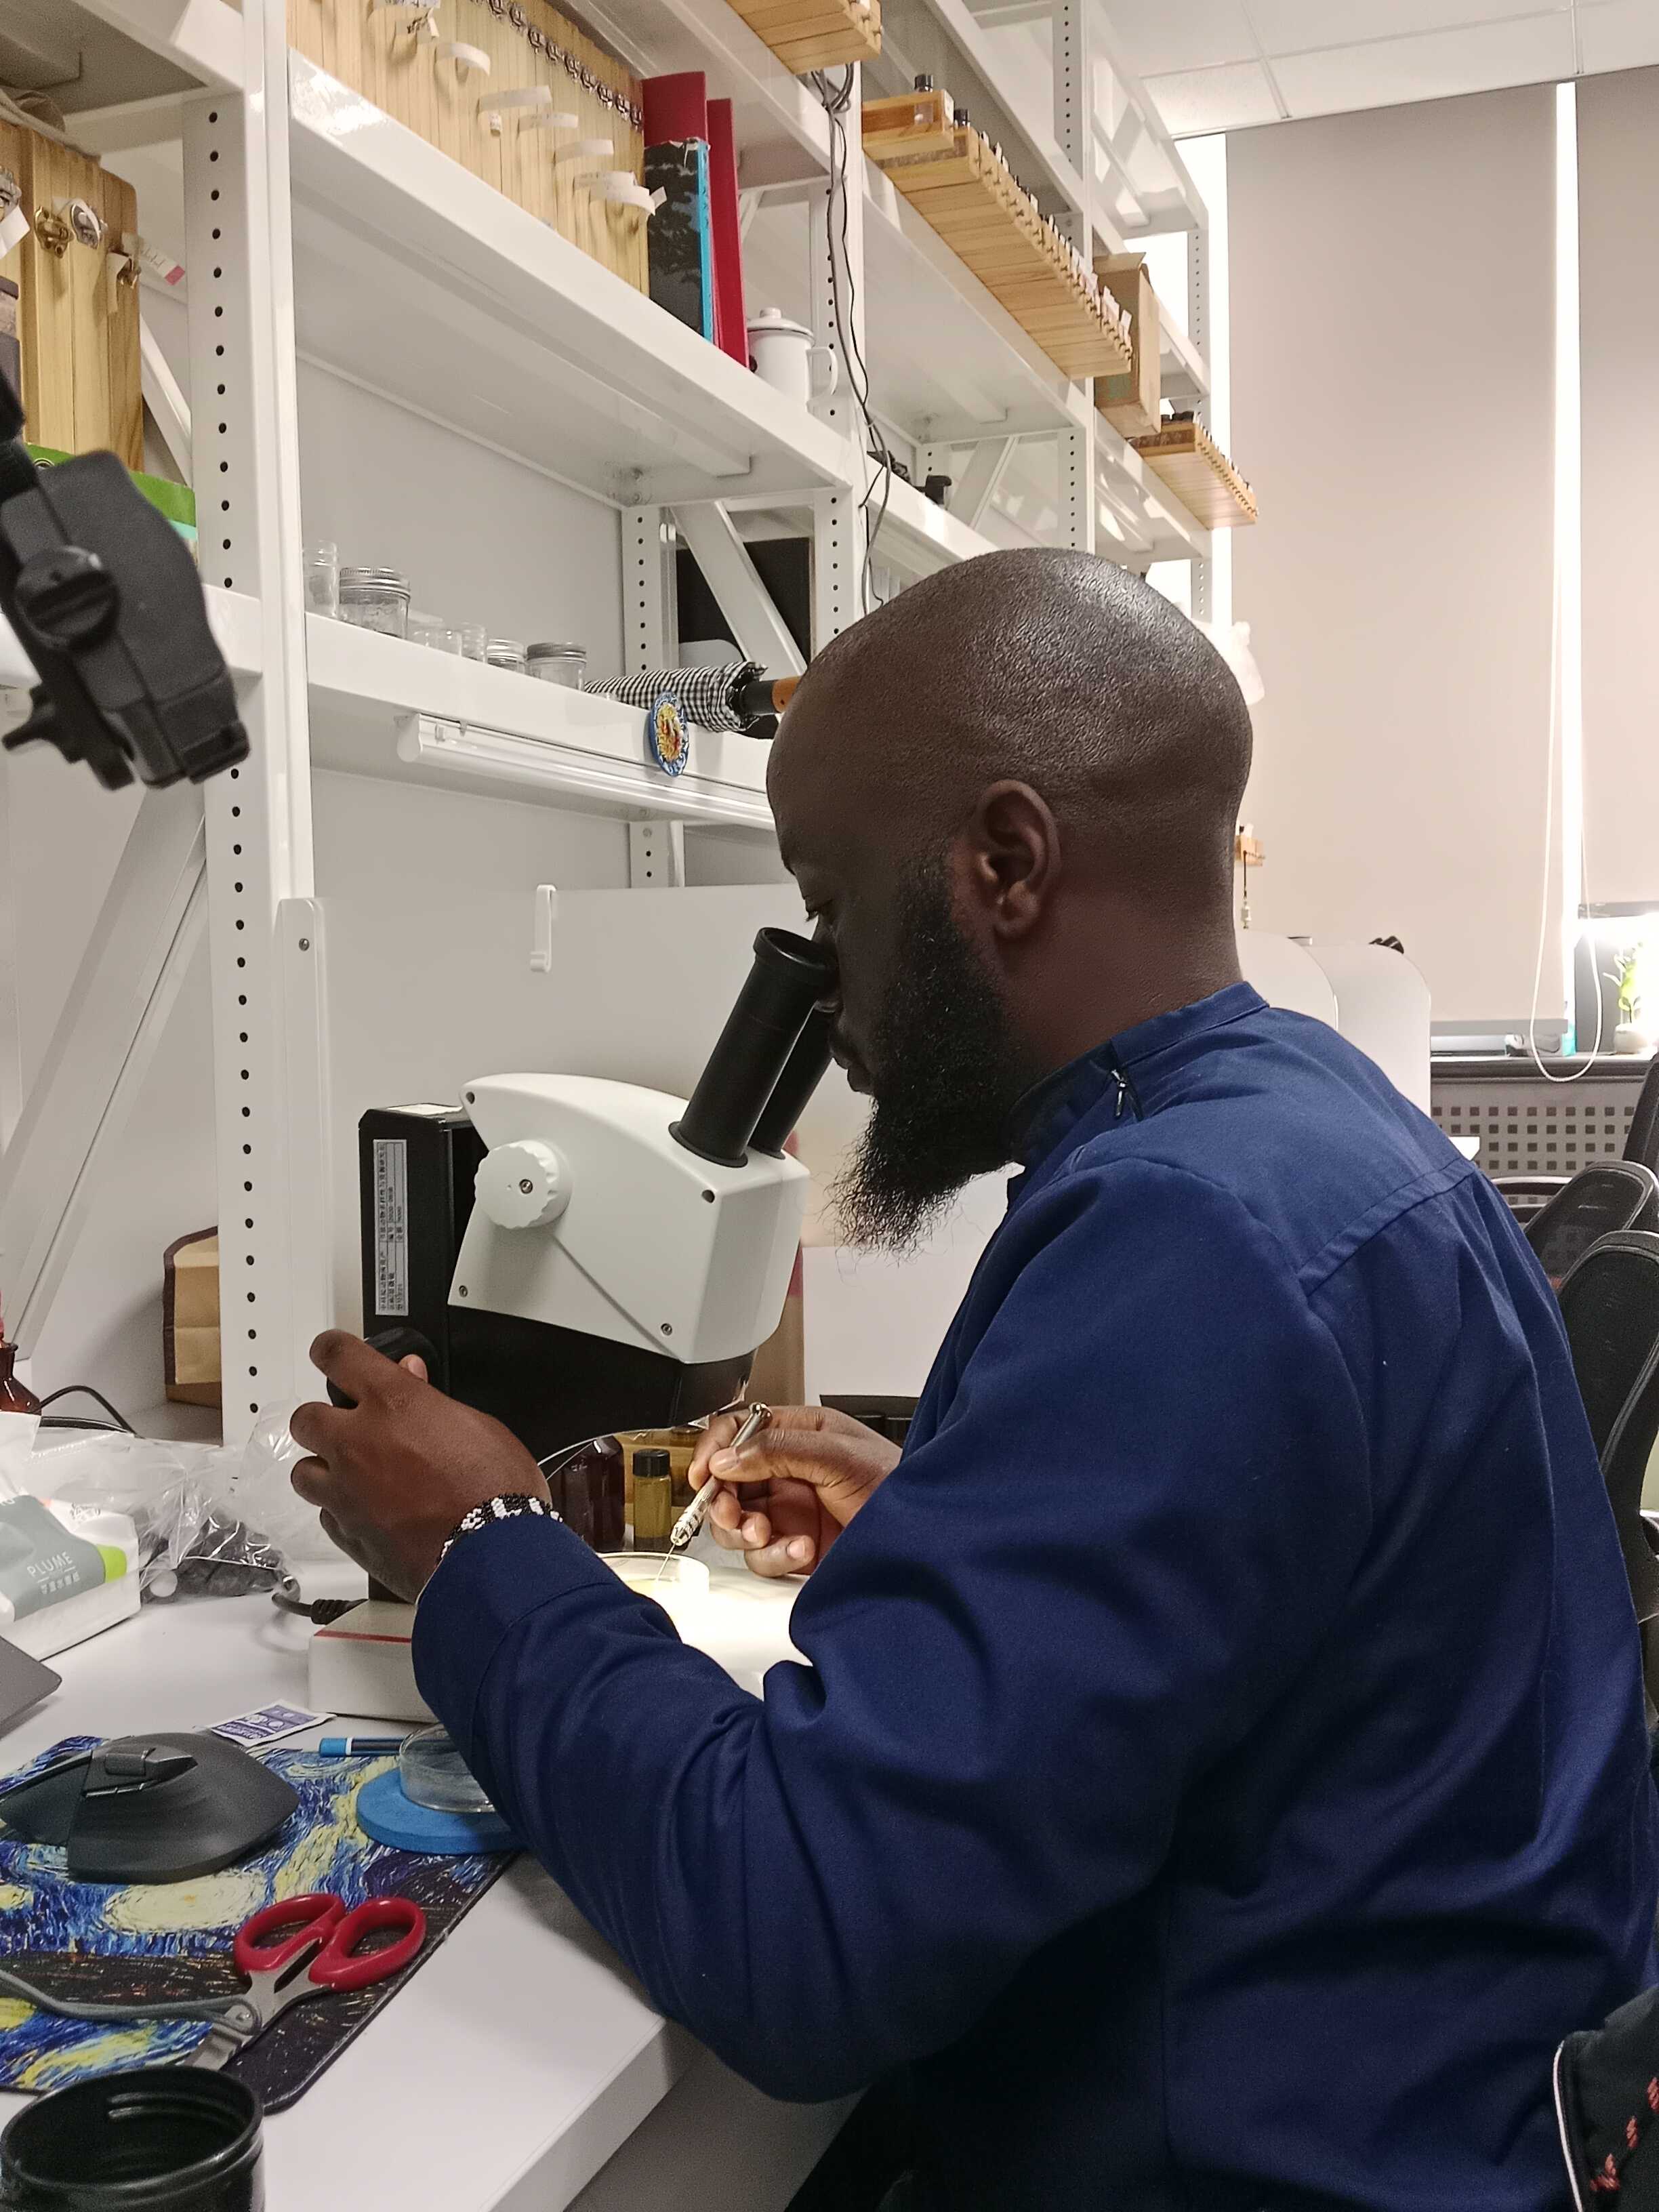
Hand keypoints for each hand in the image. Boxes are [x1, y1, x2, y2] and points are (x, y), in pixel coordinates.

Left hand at [289, 1332, 548, 1600]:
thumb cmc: (496, 1490)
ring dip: (325, 1469)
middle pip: (305, 1419)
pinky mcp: (346, 1534)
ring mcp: (346, 1492)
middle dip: (323, 1420)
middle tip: (349, 1428)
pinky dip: (341, 1511)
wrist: (491, 1558)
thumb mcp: (480, 1426)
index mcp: (393, 1403)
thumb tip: (410, 1378)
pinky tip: (368, 1514)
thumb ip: (432, 1401)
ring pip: (304, 1472)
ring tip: (354, 1476)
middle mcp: (357, 1443)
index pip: (337, 1356)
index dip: (329, 1350)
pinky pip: (326, 1515)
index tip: (328, 1353)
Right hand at [690, 1404, 897, 1578]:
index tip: (703, 1474)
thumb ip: (780, 1449)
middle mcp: (787, 1471)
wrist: (926, 1534)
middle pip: (726, 1483)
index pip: (738, 1432)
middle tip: (732, 1513)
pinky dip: (774, 1557)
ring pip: (735, 1523)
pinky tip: (801, 1550)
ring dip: (743, 1532)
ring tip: (767, 1534)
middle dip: (723, 1501)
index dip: (714, 1450)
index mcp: (797, 1433)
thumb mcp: (838, 1454)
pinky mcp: (794, 1547)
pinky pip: (762, 1557)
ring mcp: (789, 1512)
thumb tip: (728, 1457)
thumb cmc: (896, 1481)